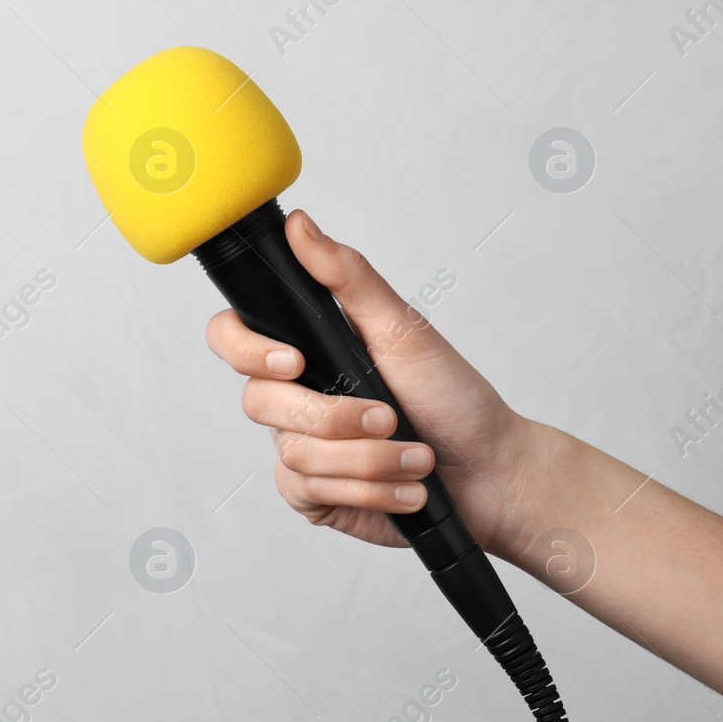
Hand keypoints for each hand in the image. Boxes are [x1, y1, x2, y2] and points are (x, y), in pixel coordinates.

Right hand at [206, 209, 536, 560]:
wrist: (490, 473)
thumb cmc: (453, 396)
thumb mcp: (404, 328)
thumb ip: (348, 276)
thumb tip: (301, 225)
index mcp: (306, 349)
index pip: (231, 336)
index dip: (245, 349)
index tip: (295, 360)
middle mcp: (292, 398)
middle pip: (260, 403)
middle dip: (334, 417)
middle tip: (390, 415)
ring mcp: (298, 449)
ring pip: (296, 454)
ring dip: (369, 459)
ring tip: (417, 457)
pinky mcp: (314, 496)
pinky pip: (311, 493)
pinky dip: (370, 490)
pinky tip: (405, 489)